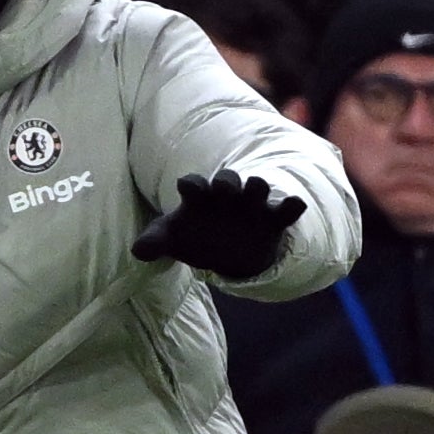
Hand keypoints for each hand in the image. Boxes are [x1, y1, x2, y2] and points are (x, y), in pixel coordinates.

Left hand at [129, 171, 303, 279]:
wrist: (229, 254)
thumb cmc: (196, 238)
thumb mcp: (173, 240)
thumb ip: (155, 242)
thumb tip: (138, 252)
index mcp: (200, 197)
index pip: (194, 184)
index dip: (191, 184)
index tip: (185, 187)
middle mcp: (226, 196)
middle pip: (227, 179)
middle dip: (225, 181)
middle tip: (223, 188)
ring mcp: (250, 206)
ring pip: (257, 186)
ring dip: (256, 187)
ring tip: (255, 190)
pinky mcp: (273, 220)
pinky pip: (286, 209)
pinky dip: (292, 205)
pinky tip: (295, 204)